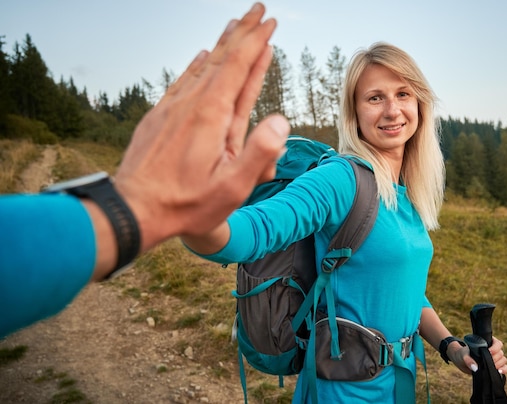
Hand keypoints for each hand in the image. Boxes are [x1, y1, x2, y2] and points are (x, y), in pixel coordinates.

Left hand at [114, 3, 288, 251]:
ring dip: (221, 44)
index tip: (270, 23)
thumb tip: (281, 120)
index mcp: (212, 116)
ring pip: (202, 66)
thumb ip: (259, 153)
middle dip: (243, 32)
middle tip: (258, 10)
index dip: (256, 42)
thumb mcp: (231, 188)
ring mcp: (172, 108)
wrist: (133, 209)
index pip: (239, 67)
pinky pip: (182, 80)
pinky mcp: (159, 116)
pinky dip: (196, 64)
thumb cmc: (186, 204)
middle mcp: (191, 103)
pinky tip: (201, 56)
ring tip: (234, 25)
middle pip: (221, 58)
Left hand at [448, 336, 506, 374]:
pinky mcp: (496, 366)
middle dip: (495, 359)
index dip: (495, 348)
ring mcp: (495, 358)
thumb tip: (475, 368)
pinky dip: (503, 370)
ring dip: (498, 364)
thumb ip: (468, 360)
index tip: (489, 352)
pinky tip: (498, 372)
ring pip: (503, 360)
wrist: (461, 362)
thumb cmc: (462, 355)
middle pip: (501, 353)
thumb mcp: (463, 356)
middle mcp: (493, 349)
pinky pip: (505, 367)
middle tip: (487, 363)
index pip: (497, 343)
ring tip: (490, 368)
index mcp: (487, 342)